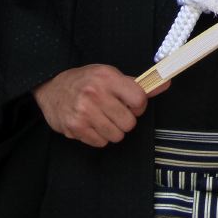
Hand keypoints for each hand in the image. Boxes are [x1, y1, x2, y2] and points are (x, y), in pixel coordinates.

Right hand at [32, 64, 166, 146]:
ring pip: (117, 135)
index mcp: (108, 78)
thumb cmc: (85, 80)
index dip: (139, 105)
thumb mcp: (111, 75)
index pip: (139, 100)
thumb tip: (165, 83)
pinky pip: (101, 142)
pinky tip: (93, 125)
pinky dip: (100, 137)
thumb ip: (137, 84)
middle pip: (129, 122)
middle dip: (126, 120)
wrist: (51, 87)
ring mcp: (83, 113)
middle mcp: (95, 94)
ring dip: (114, 130)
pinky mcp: (74, 128)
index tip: (132, 104)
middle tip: (116, 113)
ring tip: (104, 119)